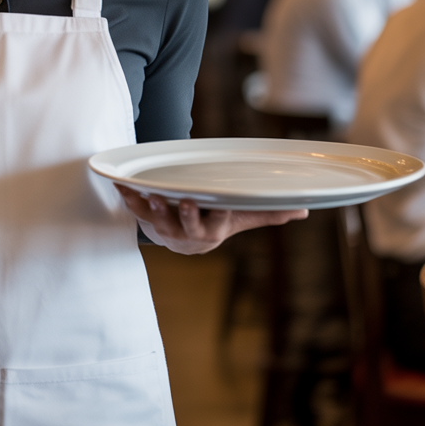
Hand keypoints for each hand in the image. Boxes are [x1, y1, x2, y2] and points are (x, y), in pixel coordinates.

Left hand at [116, 185, 307, 255]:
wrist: (187, 242)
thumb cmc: (217, 223)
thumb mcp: (241, 219)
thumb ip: (268, 214)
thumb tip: (304, 211)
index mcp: (212, 230)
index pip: (215, 223)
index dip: (212, 216)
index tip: (210, 206)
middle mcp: (189, 232)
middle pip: (186, 224)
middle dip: (183, 214)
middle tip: (182, 202)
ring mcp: (167, 228)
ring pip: (159, 220)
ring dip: (152, 208)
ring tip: (149, 196)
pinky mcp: (150, 221)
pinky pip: (137, 211)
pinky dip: (129, 198)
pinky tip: (120, 184)